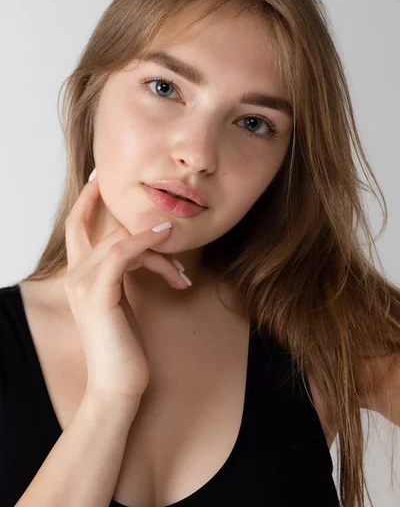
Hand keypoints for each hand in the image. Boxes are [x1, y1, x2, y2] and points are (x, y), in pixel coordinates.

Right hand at [63, 173, 187, 406]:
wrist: (118, 385)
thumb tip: (147, 249)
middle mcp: (75, 276)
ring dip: (158, 251)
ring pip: (122, 240)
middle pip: (108, 230)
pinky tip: (167, 245)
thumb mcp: (123, 300)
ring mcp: (83, 284)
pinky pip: (122, 253)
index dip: (86, 201)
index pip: (76, 228)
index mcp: (79, 276)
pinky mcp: (99, 294)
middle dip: (137, 223)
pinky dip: (146, 244)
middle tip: (163, 221)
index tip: (100, 180)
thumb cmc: (124, 346)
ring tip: (180, 275)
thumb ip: (126, 271)